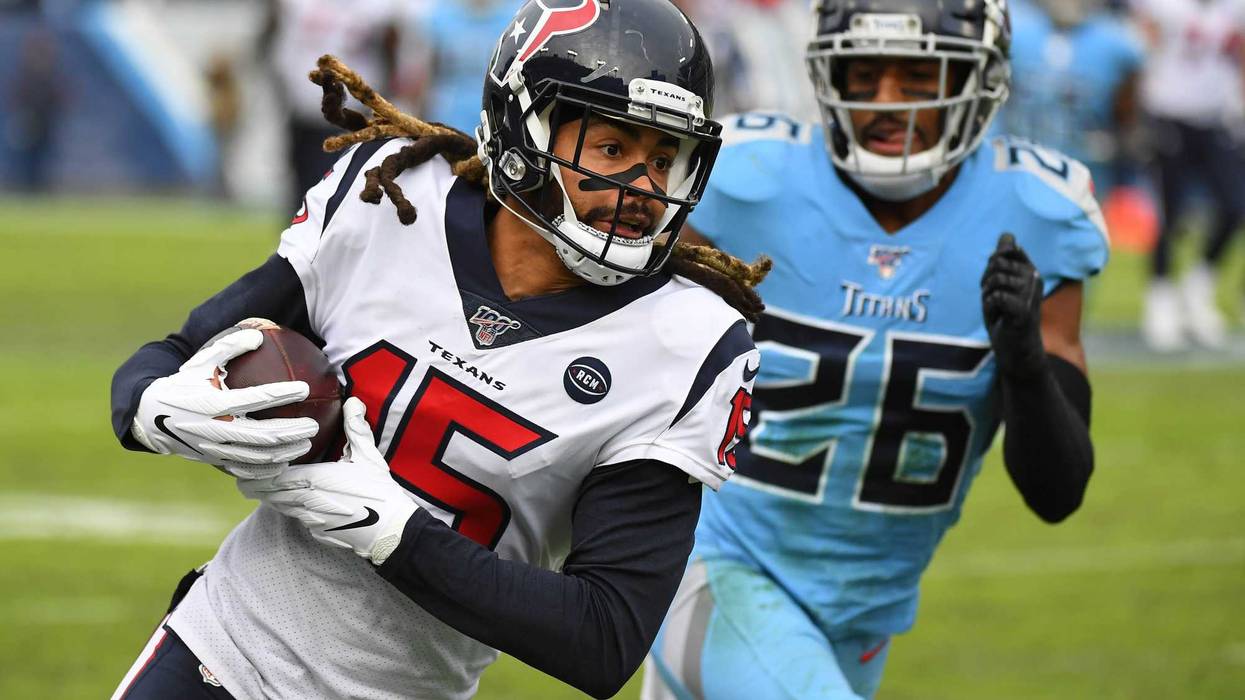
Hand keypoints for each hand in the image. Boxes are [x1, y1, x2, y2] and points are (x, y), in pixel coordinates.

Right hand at [131, 327, 318, 478]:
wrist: (151, 417)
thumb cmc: (184, 384)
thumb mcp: (201, 361)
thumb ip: (230, 345)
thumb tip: (259, 334)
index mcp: (213, 402)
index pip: (255, 398)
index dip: (281, 393)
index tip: (304, 388)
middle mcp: (215, 428)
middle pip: (263, 435)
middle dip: (292, 431)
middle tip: (313, 424)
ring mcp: (215, 448)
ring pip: (258, 456)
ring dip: (286, 451)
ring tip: (307, 443)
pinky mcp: (215, 461)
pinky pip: (246, 470)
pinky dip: (268, 469)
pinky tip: (286, 462)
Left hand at [238, 397, 417, 564]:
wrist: (389, 530)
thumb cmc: (379, 493)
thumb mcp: (368, 456)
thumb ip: (356, 428)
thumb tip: (353, 401)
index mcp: (313, 479)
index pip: (270, 477)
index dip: (253, 471)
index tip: (244, 462)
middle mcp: (305, 501)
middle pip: (265, 494)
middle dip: (253, 483)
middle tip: (242, 471)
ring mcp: (308, 519)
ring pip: (277, 505)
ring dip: (269, 495)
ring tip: (259, 482)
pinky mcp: (315, 530)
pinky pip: (294, 516)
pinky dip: (288, 506)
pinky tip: (292, 498)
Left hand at [981, 234, 1045, 377]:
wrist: (1016, 350)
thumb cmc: (1007, 317)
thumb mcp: (1002, 285)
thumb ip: (1003, 260)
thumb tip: (1007, 235)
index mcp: (1030, 270)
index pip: (1007, 249)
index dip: (992, 264)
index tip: (994, 282)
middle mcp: (1035, 278)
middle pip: (997, 263)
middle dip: (986, 281)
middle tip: (993, 300)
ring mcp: (1031, 294)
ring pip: (995, 279)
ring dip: (987, 296)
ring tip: (997, 309)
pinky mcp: (1024, 310)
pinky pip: (996, 297)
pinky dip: (989, 308)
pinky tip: (998, 317)